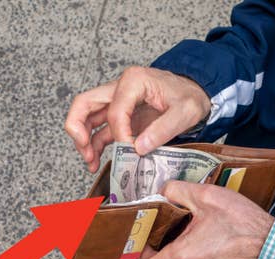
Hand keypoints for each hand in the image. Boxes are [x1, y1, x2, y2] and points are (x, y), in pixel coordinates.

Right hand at [64, 67, 210, 172]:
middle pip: (85, 104)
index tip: (131, 151)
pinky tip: (95, 160)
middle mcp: (119, 88)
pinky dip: (94, 144)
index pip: (115, 111)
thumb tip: (139, 147)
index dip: (120, 135)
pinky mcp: (121, 116)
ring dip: (83, 139)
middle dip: (78, 128)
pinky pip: (100, 129)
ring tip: (90, 161)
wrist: (196, 92)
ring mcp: (118, 102)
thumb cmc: (190, 96)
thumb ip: (163, 129)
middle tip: (84, 149)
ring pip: (87, 116)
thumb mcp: (185, 112)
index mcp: (134, 81)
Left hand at [113, 182, 273, 258]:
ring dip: (160, 246)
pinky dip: (175, 248)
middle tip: (138, 226)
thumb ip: (178, 191)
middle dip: (141, 247)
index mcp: (180, 258)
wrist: (270, 243)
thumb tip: (164, 190)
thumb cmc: (243, 226)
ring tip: (161, 222)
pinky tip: (182, 227)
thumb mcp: (206, 197)